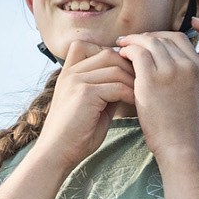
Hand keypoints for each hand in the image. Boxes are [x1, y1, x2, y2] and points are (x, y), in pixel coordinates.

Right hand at [31, 41, 135, 169]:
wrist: (57, 152)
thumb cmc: (76, 133)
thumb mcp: (91, 105)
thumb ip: (104, 89)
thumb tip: (126, 79)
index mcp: (69, 72)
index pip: (90, 46)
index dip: (112, 54)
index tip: (126, 70)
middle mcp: (70, 72)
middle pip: (108, 53)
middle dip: (128, 65)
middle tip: (141, 81)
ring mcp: (76, 81)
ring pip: (115, 69)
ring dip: (132, 81)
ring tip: (142, 93)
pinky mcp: (84, 93)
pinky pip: (117, 86)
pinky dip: (131, 94)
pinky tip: (137, 103)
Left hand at [113, 31, 198, 156]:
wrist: (180, 145)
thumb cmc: (181, 126)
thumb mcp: (190, 93)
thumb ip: (181, 75)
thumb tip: (160, 62)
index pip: (179, 38)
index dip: (160, 36)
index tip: (147, 41)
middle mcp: (187, 65)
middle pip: (163, 38)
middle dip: (144, 37)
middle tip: (129, 41)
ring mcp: (171, 70)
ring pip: (149, 42)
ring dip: (133, 41)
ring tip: (121, 46)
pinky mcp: (152, 79)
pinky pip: (137, 53)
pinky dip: (127, 50)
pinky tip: (120, 56)